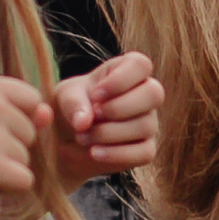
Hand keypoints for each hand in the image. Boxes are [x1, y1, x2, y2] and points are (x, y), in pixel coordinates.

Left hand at [52, 49, 162, 183]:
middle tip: (93, 115)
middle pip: (154, 94)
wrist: (67, 140)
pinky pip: (144, 152)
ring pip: (146, 126)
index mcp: (127, 70)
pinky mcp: (146, 149)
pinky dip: (116, 154)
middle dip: (120, 108)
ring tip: (82, 137)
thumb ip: (73, 103)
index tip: (95, 95)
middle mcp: (144, 94)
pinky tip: (94, 152)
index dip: (121, 79)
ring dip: (109, 133)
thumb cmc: (71, 106)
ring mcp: (149, 122)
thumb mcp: (64, 97)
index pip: (141, 65)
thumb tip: (84, 122)